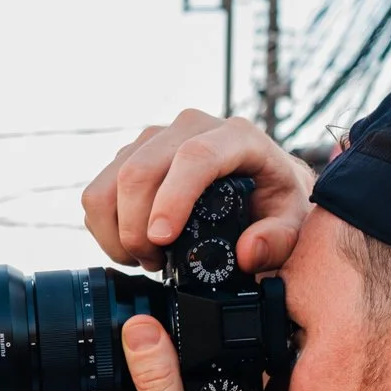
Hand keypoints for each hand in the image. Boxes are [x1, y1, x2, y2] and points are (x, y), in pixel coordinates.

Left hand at [71, 315, 277, 390]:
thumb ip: (158, 385)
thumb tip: (138, 329)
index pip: (76, 386)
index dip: (80, 350)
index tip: (91, 316)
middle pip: (116, 388)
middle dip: (127, 356)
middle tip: (141, 317)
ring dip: (164, 376)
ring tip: (179, 342)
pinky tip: (215, 387)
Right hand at [82, 108, 316, 272]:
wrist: (260, 179)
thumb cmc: (275, 199)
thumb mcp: (293, 222)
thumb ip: (278, 239)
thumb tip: (248, 252)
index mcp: (236, 137)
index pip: (194, 157)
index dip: (172, 199)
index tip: (162, 239)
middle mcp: (190, 128)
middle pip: (140, 169)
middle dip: (136, 228)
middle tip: (155, 262)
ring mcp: (156, 138)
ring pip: (109, 182)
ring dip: (117, 231)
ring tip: (144, 257)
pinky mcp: (131, 153)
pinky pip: (97, 191)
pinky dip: (105, 227)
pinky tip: (132, 244)